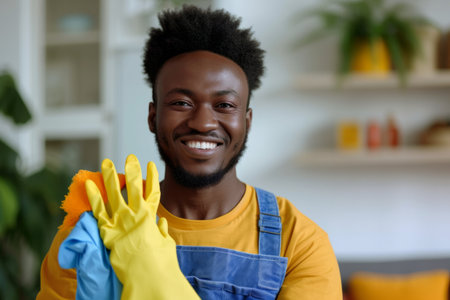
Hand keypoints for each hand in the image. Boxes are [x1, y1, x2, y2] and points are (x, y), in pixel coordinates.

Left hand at [85, 154, 198, 298]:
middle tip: (129, 156)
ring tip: (107, 162)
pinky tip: (89, 184)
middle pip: (133, 186)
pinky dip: (93, 196)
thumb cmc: (161, 262)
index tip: (151, 165)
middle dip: (132, 169)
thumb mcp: (166, 244)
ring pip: (114, 193)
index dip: (152, 177)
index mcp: (151, 216)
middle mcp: (136, 214)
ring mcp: (120, 221)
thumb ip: (162, 232)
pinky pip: (98, 210)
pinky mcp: (107, 230)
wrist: (147, 275)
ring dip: (110, 176)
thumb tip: (161, 224)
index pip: (153, 191)